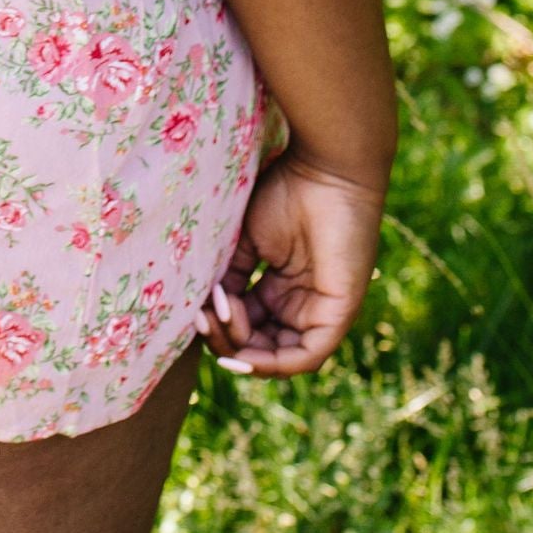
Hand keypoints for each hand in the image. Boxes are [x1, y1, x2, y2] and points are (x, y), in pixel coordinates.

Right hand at [195, 154, 384, 377]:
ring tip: (217, 318)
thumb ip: (228, 276)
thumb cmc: (289, 191)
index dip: (218, 324)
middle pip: (259, 345)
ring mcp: (321, 312)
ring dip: (240, 348)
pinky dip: (271, 364)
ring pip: (278, 357)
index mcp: (282, 287)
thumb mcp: (246, 241)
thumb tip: (202, 309)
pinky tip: (240, 353)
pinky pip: (305, 357)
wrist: (325, 169)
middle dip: (224, 340)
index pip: (247, 324)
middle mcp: (301, 304)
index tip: (195, 308)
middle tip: (201, 317)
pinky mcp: (338, 315)